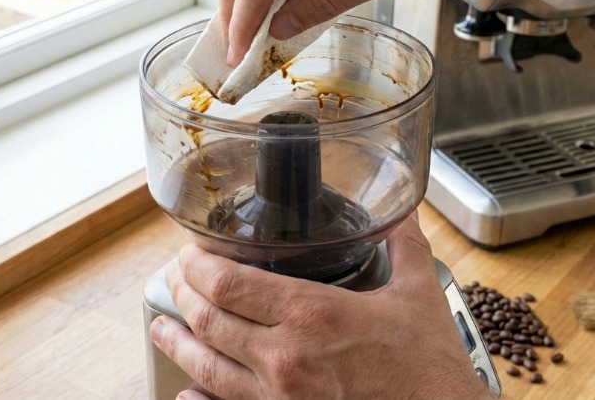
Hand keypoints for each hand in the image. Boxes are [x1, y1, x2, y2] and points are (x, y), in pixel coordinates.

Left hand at [149, 213, 492, 398]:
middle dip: (181, 293)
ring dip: (176, 342)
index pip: (228, 282)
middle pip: (207, 319)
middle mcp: (284, 357)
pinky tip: (187, 391)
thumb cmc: (430, 371)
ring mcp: (279, 398)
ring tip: (163, 326)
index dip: (197, 264)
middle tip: (175, 277)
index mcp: (312, 315)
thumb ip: (405, 247)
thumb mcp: (420, 296)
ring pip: (206, 366)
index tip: (190, 252)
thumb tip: (401, 214)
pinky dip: (198, 399)